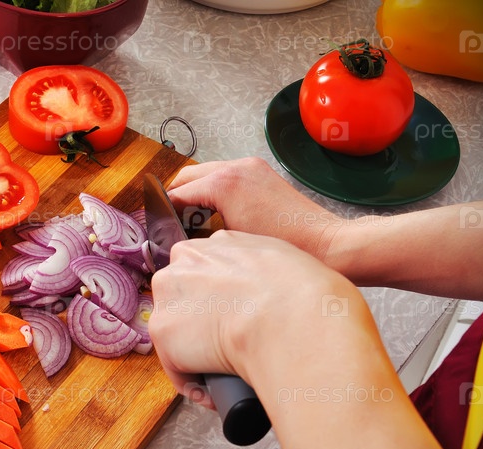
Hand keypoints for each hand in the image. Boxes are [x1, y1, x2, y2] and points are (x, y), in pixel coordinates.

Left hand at [148, 230, 368, 408]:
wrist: (294, 320)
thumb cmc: (309, 297)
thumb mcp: (292, 263)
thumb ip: (270, 270)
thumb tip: (274, 296)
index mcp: (221, 242)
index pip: (208, 271)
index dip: (220, 300)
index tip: (237, 319)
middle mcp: (187, 260)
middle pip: (185, 297)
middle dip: (203, 323)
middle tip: (231, 348)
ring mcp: (170, 295)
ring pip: (177, 330)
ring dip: (195, 353)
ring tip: (224, 372)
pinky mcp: (163, 331)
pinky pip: (174, 365)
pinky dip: (191, 381)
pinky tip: (213, 392)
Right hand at [167, 157, 340, 262]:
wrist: (325, 244)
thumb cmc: (284, 247)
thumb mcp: (231, 243)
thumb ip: (200, 233)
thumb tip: (183, 235)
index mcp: (223, 183)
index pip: (179, 191)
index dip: (165, 208)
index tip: (157, 221)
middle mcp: (235, 167)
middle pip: (188, 175)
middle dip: (177, 195)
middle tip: (170, 220)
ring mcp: (250, 167)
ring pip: (206, 172)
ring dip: (195, 190)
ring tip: (192, 218)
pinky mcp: (262, 172)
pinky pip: (226, 174)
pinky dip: (214, 188)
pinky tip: (216, 212)